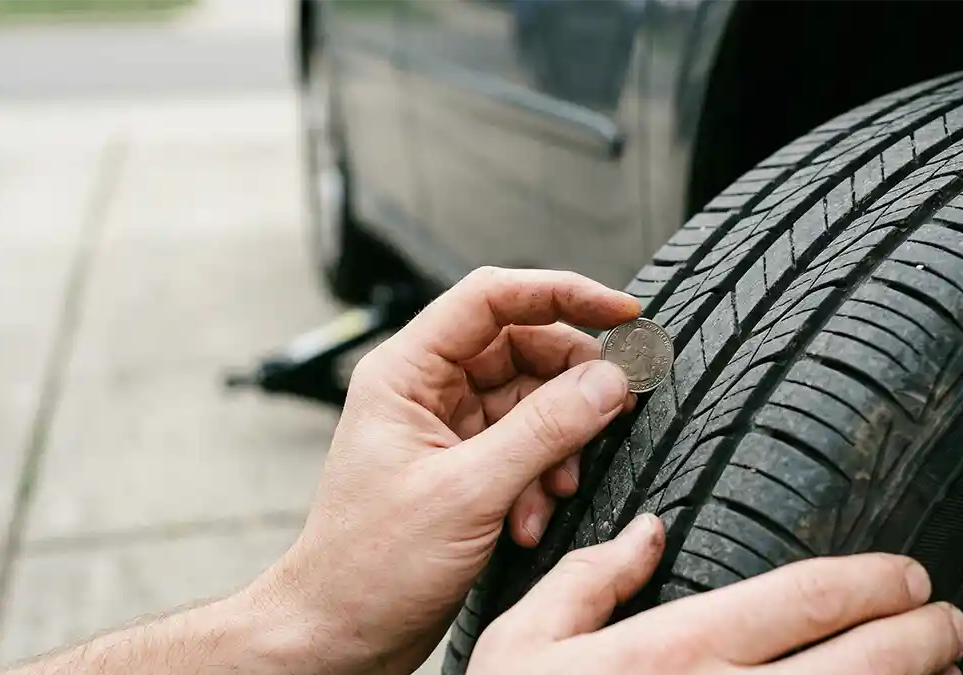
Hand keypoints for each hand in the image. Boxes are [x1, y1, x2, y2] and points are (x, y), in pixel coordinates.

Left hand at [249, 268, 640, 673]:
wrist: (341, 634)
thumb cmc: (369, 567)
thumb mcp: (469, 492)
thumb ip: (546, 430)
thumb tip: (607, 380)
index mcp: (406, 372)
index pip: (493, 298)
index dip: (562, 294)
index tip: (621, 312)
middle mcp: (426, 390)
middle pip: (524, 349)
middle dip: (572, 386)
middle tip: (617, 408)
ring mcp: (447, 428)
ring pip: (532, 401)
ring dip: (559, 445)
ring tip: (557, 488)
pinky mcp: (465, 467)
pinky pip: (526, 446)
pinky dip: (543, 477)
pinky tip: (532, 517)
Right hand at [470, 514, 962, 674]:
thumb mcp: (522, 643)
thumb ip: (588, 579)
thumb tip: (646, 534)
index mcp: (667, 653)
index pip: (798, 600)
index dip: (867, 582)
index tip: (902, 575)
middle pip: (856, 661)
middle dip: (919, 634)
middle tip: (945, 617)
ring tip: (948, 668)